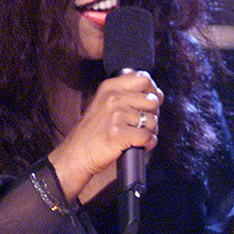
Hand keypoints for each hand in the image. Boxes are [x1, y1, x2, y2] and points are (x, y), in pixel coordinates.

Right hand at [48, 71, 161, 197]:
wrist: (75, 155)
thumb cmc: (93, 132)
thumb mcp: (104, 104)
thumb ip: (127, 95)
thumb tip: (158, 95)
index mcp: (109, 87)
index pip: (143, 78)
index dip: (152, 91)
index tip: (149, 103)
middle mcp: (112, 98)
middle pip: (152, 101)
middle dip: (152, 115)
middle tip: (142, 125)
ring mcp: (115, 115)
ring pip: (152, 120)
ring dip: (150, 131)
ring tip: (138, 136)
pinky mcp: (118, 133)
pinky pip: (147, 136)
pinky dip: (148, 144)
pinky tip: (139, 145)